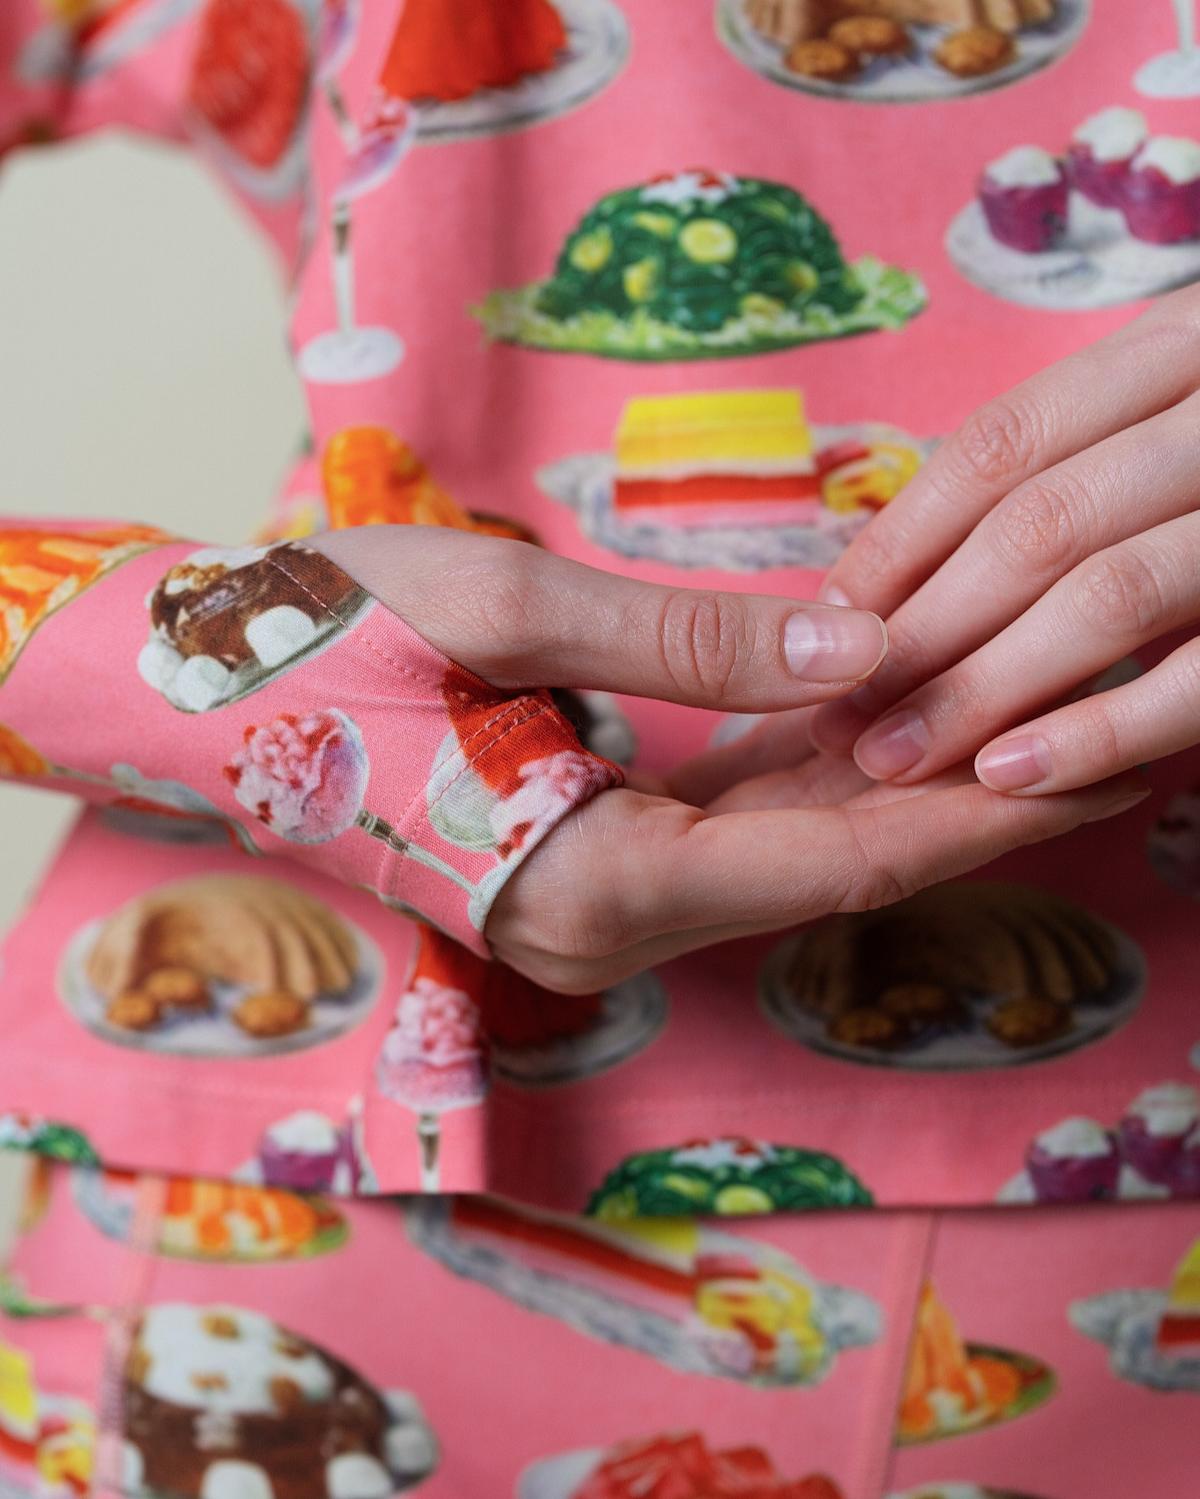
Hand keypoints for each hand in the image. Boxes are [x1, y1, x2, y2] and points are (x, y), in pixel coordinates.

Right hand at [313, 527, 1143, 991]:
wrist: (202, 691)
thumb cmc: (318, 638)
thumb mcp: (496, 606)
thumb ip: (682, 636)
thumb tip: (856, 647)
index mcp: (591, 882)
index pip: (832, 861)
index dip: (972, 812)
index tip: (1090, 761)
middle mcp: (608, 923)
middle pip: (831, 867)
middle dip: (970, 798)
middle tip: (1104, 728)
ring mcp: (600, 902)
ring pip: (789, 851)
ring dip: (902, 783)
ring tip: (1027, 714)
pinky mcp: (591, 859)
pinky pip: (730, 827)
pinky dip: (815, 776)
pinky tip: (886, 714)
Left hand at [802, 283, 1199, 797]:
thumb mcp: (1177, 422)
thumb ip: (1080, 466)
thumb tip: (905, 572)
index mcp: (1184, 345)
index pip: (1004, 441)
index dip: (904, 535)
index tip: (829, 621)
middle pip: (1040, 522)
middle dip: (926, 629)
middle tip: (842, 715)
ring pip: (1111, 592)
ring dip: (988, 688)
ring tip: (897, 760)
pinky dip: (1103, 727)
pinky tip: (1011, 778)